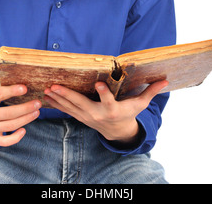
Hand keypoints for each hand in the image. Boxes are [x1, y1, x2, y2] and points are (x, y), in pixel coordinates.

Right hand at [0, 81, 40, 146]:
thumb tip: (18, 79)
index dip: (12, 91)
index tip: (25, 88)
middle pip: (8, 113)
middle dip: (26, 108)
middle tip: (38, 103)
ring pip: (10, 126)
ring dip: (26, 119)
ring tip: (36, 112)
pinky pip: (6, 141)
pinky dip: (16, 137)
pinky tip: (24, 129)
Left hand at [44, 80, 167, 143]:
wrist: (117, 131)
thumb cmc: (129, 113)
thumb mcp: (140, 104)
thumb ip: (150, 92)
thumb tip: (166, 80)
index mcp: (113, 109)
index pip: (108, 101)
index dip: (103, 93)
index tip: (98, 84)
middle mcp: (98, 114)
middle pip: (82, 104)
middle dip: (68, 95)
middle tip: (55, 86)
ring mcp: (87, 117)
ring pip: (70, 107)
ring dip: (58, 99)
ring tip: (46, 89)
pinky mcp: (80, 117)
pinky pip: (66, 110)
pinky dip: (56, 104)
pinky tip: (46, 96)